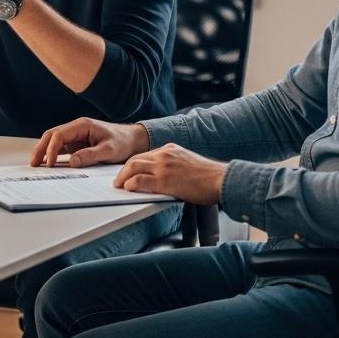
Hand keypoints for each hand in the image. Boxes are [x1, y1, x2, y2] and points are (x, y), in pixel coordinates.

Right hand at [30, 117, 149, 167]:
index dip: (51, 148)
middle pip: (52, 135)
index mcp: (82, 125)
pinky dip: (52, 155)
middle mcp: (76, 128)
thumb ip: (91, 155)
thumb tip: (73, 161)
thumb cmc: (122, 142)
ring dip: (44, 151)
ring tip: (36, 164)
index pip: (59, 134)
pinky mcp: (76, 143)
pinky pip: (61, 148)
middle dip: (41, 148)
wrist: (132, 140)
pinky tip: (47, 164)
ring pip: (53, 140)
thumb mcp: (109, 150)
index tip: (49, 163)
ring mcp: (75, 135)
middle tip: (33, 163)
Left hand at [112, 143, 226, 204]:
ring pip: (133, 167)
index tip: (128, 171)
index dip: (133, 164)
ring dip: (123, 177)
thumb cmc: (208, 176)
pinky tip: (128, 188)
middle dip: (124, 170)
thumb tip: (163, 174)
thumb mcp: (187, 161)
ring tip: (120, 185)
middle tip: (119, 180)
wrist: (220, 179)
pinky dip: (130, 184)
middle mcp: (164, 154)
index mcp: (170, 149)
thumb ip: (173, 163)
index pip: (145, 155)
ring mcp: (163, 167)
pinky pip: (140, 180)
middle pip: (135, 159)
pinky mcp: (164, 181)